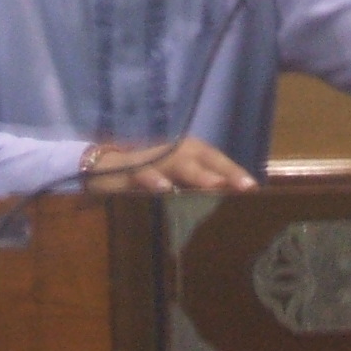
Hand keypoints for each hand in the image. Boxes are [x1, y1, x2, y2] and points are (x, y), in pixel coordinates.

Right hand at [82, 137, 257, 194]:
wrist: (96, 168)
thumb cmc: (144, 178)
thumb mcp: (174, 182)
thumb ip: (197, 188)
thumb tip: (230, 199)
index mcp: (184, 153)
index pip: (215, 159)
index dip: (233, 171)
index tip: (254, 188)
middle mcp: (170, 151)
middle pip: (202, 156)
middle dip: (224, 170)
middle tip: (245, 187)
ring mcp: (149, 159)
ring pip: (176, 162)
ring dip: (196, 174)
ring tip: (216, 186)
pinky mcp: (126, 170)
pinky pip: (141, 174)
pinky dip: (153, 180)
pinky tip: (165, 190)